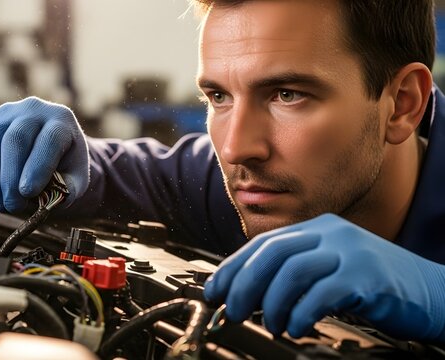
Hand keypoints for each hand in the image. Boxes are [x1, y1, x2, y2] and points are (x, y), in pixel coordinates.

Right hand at [0, 97, 88, 212]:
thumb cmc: (64, 165)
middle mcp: (33, 109)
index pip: (49, 140)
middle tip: (12, 206)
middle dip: (9, 179)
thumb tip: (45, 197)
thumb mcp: (76, 178)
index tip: (28, 194)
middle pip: (14, 140)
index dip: (37, 167)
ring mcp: (5, 112)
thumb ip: (68, 189)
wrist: (48, 147)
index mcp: (61, 120)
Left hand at [203, 213, 444, 341]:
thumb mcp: (329, 269)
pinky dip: (301, 312)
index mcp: (316, 229)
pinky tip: (295, 326)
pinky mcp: (366, 275)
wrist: (431, 292)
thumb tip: (247, 293)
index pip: (263, 244)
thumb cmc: (373, 284)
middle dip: (244, 284)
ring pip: (293, 270)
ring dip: (271, 301)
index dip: (234, 268)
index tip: (216, 291)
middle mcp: (330, 233)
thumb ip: (293, 273)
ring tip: (269, 323)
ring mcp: (350, 251)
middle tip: (233, 311)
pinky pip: (322, 292)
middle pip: (273, 253)